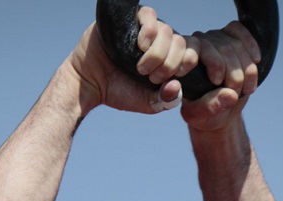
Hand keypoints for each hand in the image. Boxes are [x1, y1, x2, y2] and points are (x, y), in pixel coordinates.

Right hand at [69, 8, 198, 115]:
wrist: (91, 83)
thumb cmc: (119, 91)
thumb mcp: (147, 102)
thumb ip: (165, 99)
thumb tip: (176, 86)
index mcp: (169, 57)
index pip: (191, 52)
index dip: (185, 64)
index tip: (166, 78)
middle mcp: (160, 41)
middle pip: (180, 42)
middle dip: (169, 64)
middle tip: (150, 76)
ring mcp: (146, 28)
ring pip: (167, 30)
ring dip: (157, 53)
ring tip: (140, 66)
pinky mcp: (131, 19)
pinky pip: (149, 14)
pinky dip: (149, 31)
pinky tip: (140, 44)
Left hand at [181, 23, 261, 132]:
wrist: (219, 110)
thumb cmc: (205, 113)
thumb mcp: (204, 115)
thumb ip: (213, 106)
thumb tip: (230, 96)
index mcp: (184, 61)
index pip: (201, 50)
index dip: (215, 63)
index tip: (218, 82)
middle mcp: (198, 45)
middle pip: (222, 48)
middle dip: (234, 72)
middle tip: (236, 93)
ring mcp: (214, 39)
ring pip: (235, 44)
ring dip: (247, 68)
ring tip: (247, 89)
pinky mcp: (229, 37)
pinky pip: (241, 32)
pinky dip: (251, 46)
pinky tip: (256, 60)